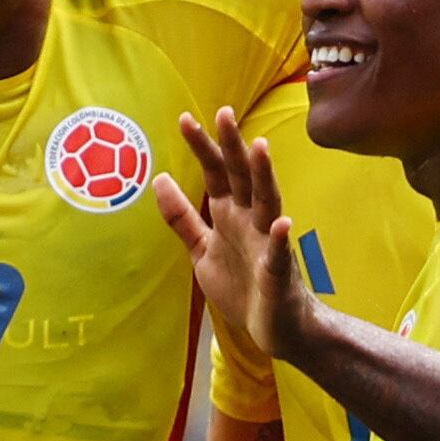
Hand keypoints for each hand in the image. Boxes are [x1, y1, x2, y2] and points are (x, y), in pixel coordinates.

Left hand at [153, 108, 308, 374]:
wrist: (274, 327)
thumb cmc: (242, 285)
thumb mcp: (202, 250)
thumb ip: (181, 217)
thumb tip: (157, 180)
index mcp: (229, 214)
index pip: (215, 174)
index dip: (202, 148)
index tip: (185, 119)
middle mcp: (250, 220)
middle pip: (240, 177)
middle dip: (233, 146)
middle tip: (225, 113)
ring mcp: (266, 243)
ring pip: (266, 203)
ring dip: (263, 176)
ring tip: (260, 149)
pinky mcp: (278, 272)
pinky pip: (279, 253)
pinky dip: (280, 238)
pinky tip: (282, 224)